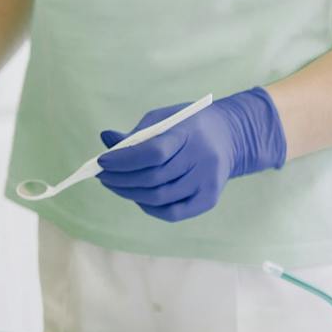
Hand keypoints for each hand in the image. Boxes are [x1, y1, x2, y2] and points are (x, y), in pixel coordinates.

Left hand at [96, 87, 285, 222]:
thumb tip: (106, 140)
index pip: (154, 152)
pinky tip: (137, 197)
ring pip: (160, 197)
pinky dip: (150, 208)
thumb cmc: (188, 126)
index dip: (124, 160)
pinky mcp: (209, 199)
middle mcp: (202, 159)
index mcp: (189, 133)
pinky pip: (173, 212)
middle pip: (154, 178)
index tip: (102, 161)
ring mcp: (207, 182)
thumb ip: (136, 134)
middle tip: (102, 176)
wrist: (229, 137)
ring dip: (130, 194)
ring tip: (114, 185)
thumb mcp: (163, 119)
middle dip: (121, 179)